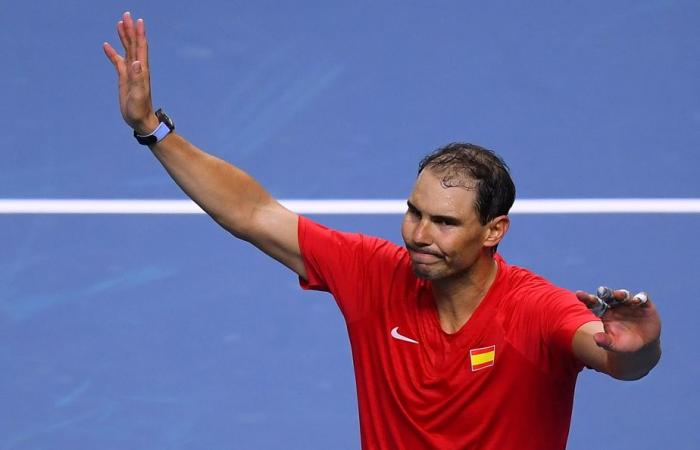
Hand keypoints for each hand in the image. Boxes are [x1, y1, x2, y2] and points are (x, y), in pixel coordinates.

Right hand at [103, 11, 158, 134]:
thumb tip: (137, 62)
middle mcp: (137, 68)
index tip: (137, 20)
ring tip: (119, 23)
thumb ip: (138, 78)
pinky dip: (113, 53)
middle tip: (127, 15)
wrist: (139, 120)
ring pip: (126, 50)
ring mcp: (130, 72)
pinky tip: (106, 46)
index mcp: (142, 70)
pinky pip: (118, 62)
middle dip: (130, 30)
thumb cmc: (140, 109)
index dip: (139, 34)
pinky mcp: (124, 78)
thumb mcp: (139, 94)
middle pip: (133, 45)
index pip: (140, 48)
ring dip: (123, 37)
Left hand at [576, 287, 660, 352]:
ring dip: (622, 294)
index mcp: (604, 312)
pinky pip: (642, 298)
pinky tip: (637, 300)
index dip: (587, 298)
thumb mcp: (613, 345)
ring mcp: (629, 304)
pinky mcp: (645, 305)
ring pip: (624, 295)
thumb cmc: (623, 344)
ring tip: (619, 295)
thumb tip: (595, 339)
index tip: (579, 294)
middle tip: (601, 291)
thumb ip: (604, 341)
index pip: (593, 303)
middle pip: (608, 296)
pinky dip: (640, 298)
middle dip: (605, 292)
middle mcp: (615, 305)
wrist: (643, 346)